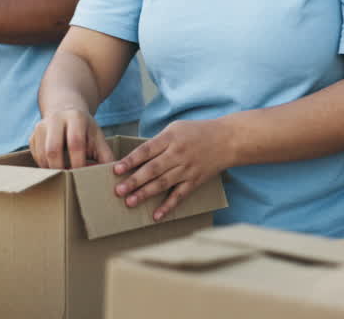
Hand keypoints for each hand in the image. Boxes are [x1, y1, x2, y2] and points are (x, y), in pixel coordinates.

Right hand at [30, 109, 114, 168]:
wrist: (66, 111)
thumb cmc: (84, 129)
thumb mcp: (98, 137)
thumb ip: (105, 155)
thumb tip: (111, 174)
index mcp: (76, 118)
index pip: (75, 143)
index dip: (78, 162)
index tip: (82, 175)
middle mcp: (55, 119)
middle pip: (53, 149)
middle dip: (60, 168)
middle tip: (68, 180)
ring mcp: (40, 127)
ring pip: (42, 155)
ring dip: (52, 169)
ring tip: (63, 176)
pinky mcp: (32, 136)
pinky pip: (35, 156)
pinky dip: (45, 166)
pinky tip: (55, 168)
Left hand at [113, 119, 233, 221]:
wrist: (228, 139)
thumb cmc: (198, 131)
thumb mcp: (176, 128)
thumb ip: (157, 142)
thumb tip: (136, 159)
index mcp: (170, 138)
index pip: (146, 150)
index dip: (131, 161)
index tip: (116, 170)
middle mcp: (178, 154)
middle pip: (153, 169)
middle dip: (134, 181)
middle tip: (118, 191)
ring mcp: (187, 169)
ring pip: (163, 183)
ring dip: (145, 194)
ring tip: (130, 202)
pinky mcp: (195, 181)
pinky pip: (180, 195)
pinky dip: (168, 206)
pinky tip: (156, 215)